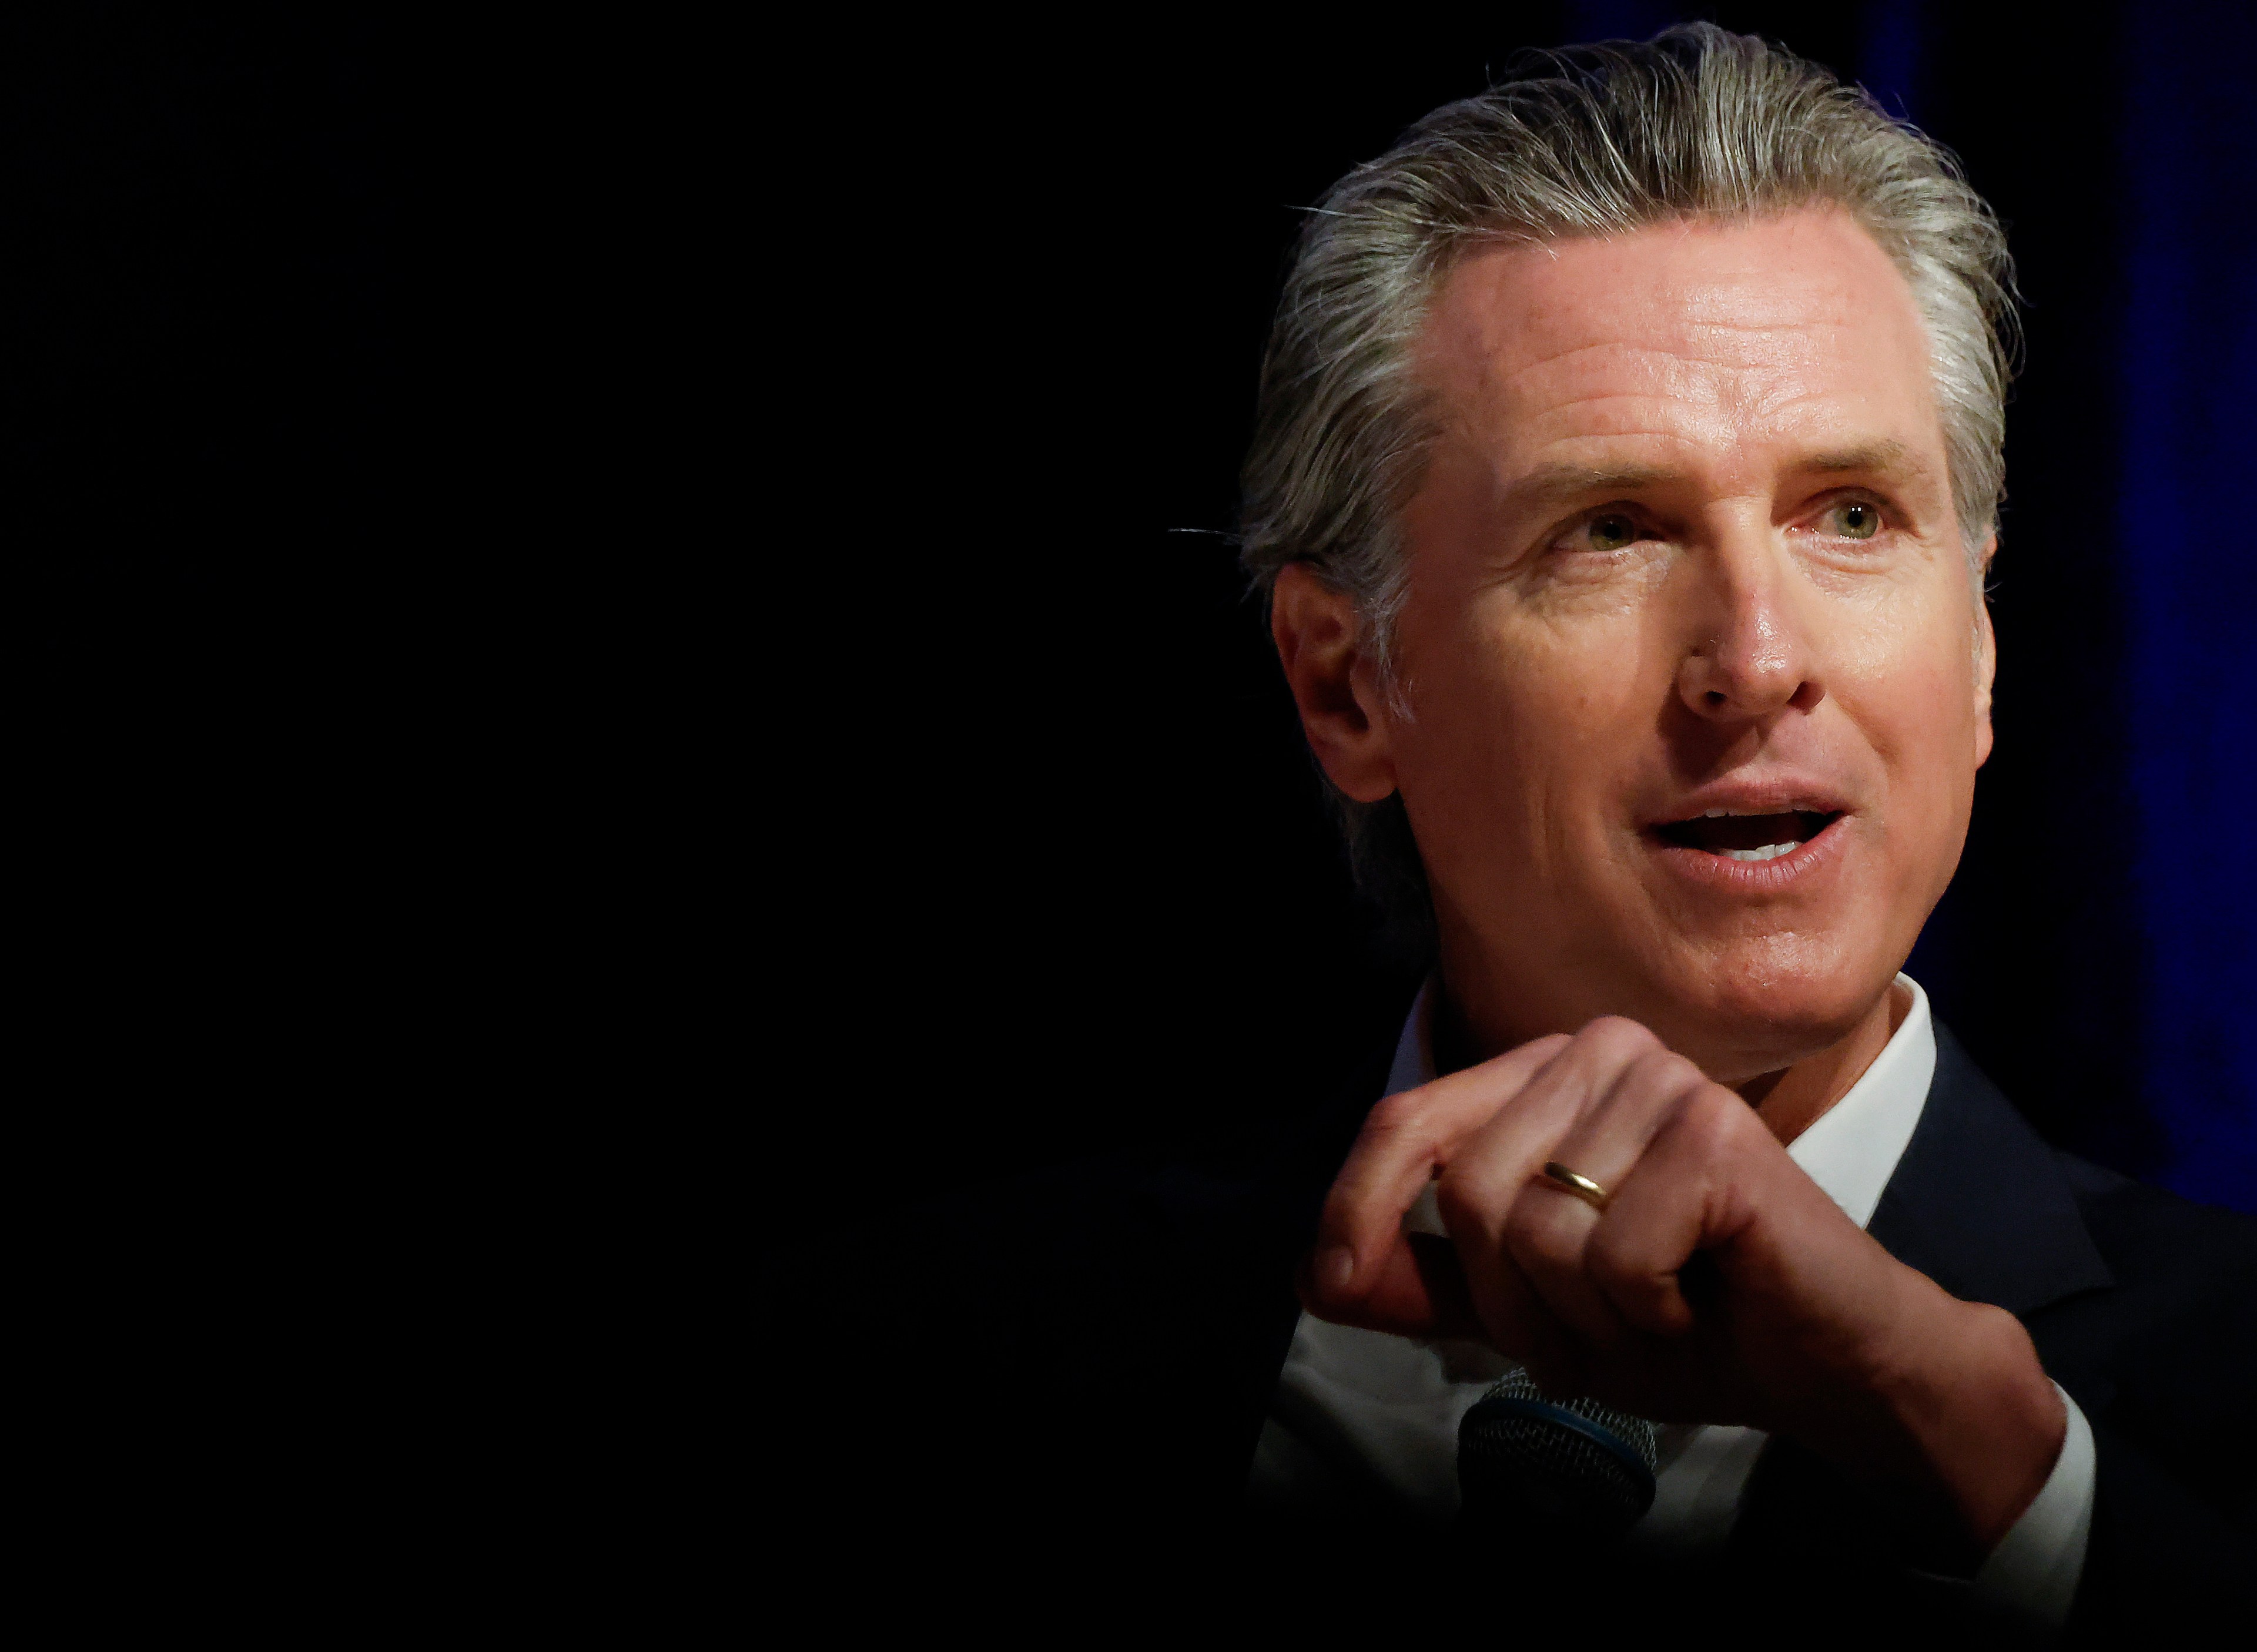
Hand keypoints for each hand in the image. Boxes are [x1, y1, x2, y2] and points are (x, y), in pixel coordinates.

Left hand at [1300, 1016, 2065, 1549]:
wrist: (1827, 1364)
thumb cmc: (1683, 1321)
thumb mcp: (1527, 1307)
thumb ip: (1426, 1286)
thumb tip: (1313, 1278)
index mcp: (1550, 1070)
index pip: (1410, 1120)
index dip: (1355, 1206)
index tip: (1328, 1285)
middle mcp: (1603, 1050)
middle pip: (1466, 1188)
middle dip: (1513, 1298)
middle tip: (1593, 1324)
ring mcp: (1663, 1080)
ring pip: (1534, 1227)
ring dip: (1582, 1315)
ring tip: (1655, 1308)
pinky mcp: (1714, 1133)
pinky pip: (1610, 1255)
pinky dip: (1645, 1313)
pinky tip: (1701, 1301)